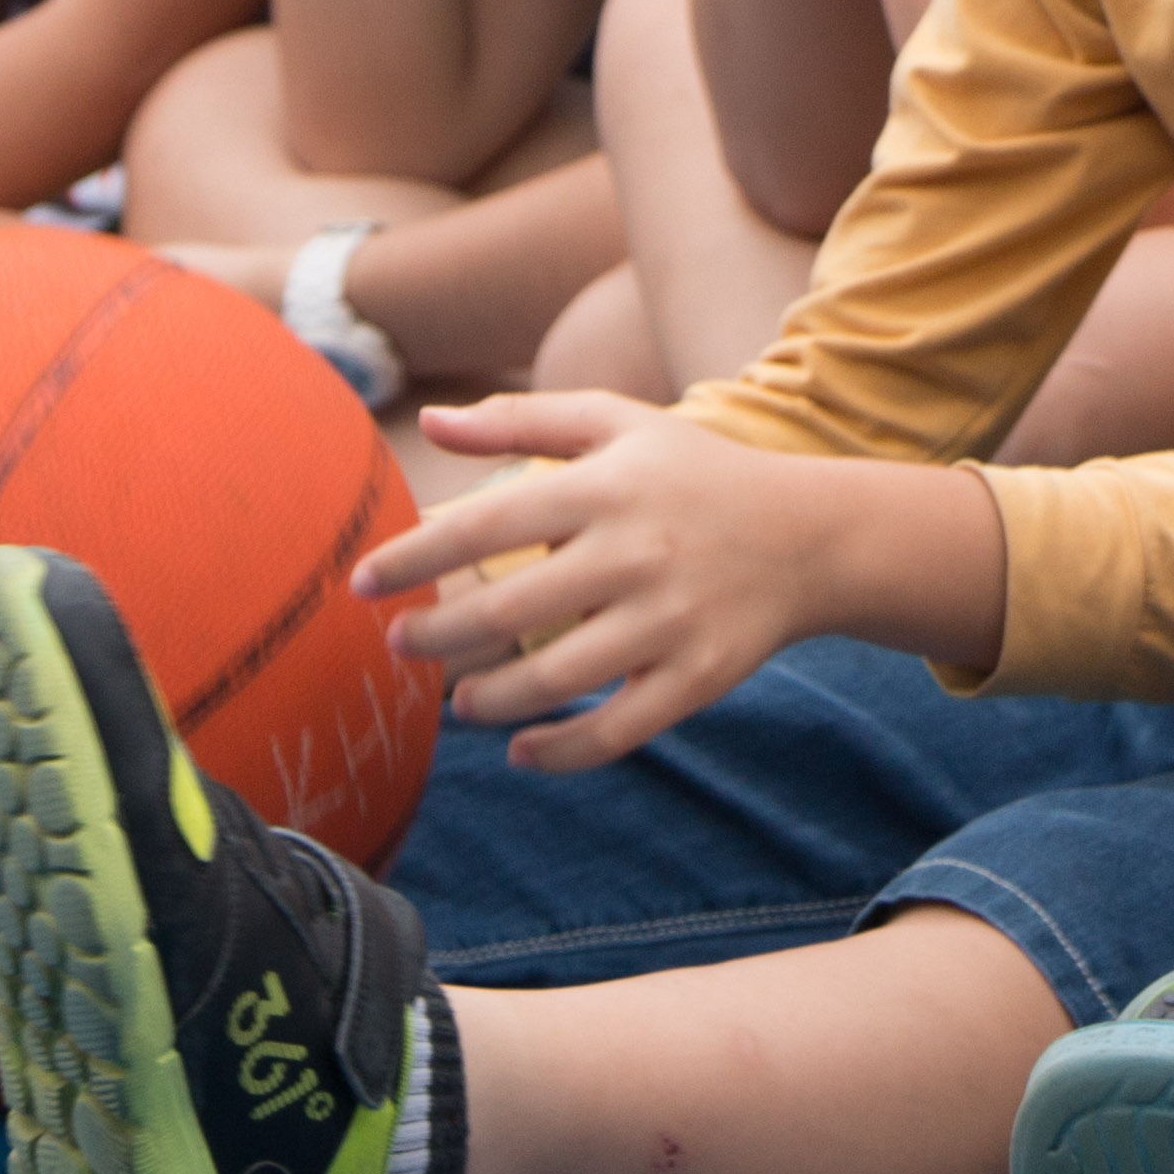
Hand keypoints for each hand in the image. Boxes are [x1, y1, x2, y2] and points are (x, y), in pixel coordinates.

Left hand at [352, 391, 828, 768]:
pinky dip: (560, 752)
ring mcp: (670, 621)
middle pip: (509, 609)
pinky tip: (520, 750)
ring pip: (557, 680)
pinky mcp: (699, 678)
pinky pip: (617, 731)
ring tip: (457, 703)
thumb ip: (522, 421)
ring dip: (490, 700)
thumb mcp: (617, 425)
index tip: (362, 582)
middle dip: (437, 636)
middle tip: (399, 646)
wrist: (811, 537)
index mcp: (606, 487)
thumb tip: (431, 421)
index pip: (486, 526)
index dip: (414, 558)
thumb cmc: (694, 474)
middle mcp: (636, 553)